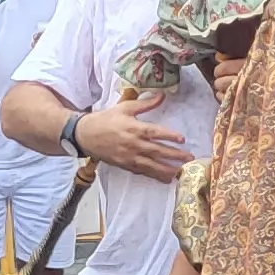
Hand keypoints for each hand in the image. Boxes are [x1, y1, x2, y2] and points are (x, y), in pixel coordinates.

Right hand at [74, 87, 196, 182]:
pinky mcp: (125, 165)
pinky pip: (142, 171)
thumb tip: (162, 95)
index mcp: (133, 128)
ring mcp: (129, 156)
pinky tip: (165, 178)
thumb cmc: (105, 119)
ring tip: (181, 172)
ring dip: (167, 169)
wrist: (85, 135)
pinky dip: (154, 176)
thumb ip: (145, 104)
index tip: (182, 139)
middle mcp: (133, 144)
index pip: (155, 133)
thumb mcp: (125, 108)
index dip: (169, 136)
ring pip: (151, 165)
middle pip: (157, 151)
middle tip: (189, 158)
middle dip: (174, 155)